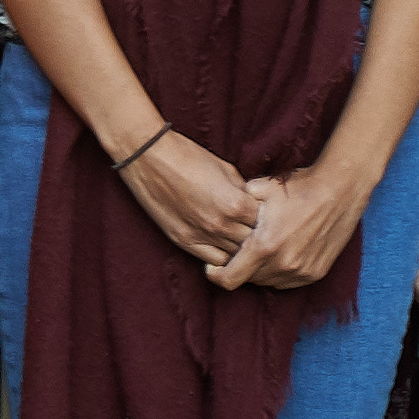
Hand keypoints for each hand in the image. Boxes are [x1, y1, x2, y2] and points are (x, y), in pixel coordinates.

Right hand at [113, 121, 261, 269]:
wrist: (149, 158)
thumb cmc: (188, 157)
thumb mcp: (226, 169)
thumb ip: (244, 192)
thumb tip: (256, 206)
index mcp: (236, 204)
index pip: (267, 223)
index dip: (269, 218)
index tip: (266, 214)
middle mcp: (222, 225)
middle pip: (254, 243)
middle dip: (257, 236)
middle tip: (256, 228)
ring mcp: (202, 236)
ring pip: (236, 256)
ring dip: (240, 248)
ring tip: (240, 238)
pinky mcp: (184, 241)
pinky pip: (213, 261)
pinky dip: (222, 256)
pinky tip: (222, 245)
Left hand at [216, 143, 380, 294]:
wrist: (339, 191)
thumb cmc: (297, 188)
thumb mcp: (259, 190)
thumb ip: (234, 204)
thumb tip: (218, 210)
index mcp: (264, 247)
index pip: (229, 279)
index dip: (216, 275)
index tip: (212, 266)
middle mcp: (283, 264)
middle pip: (248, 280)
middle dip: (239, 268)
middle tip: (238, 252)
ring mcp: (301, 271)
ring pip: (268, 282)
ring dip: (259, 271)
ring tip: (258, 251)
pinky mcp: (316, 273)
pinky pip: (288, 282)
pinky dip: (278, 272)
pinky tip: (277, 255)